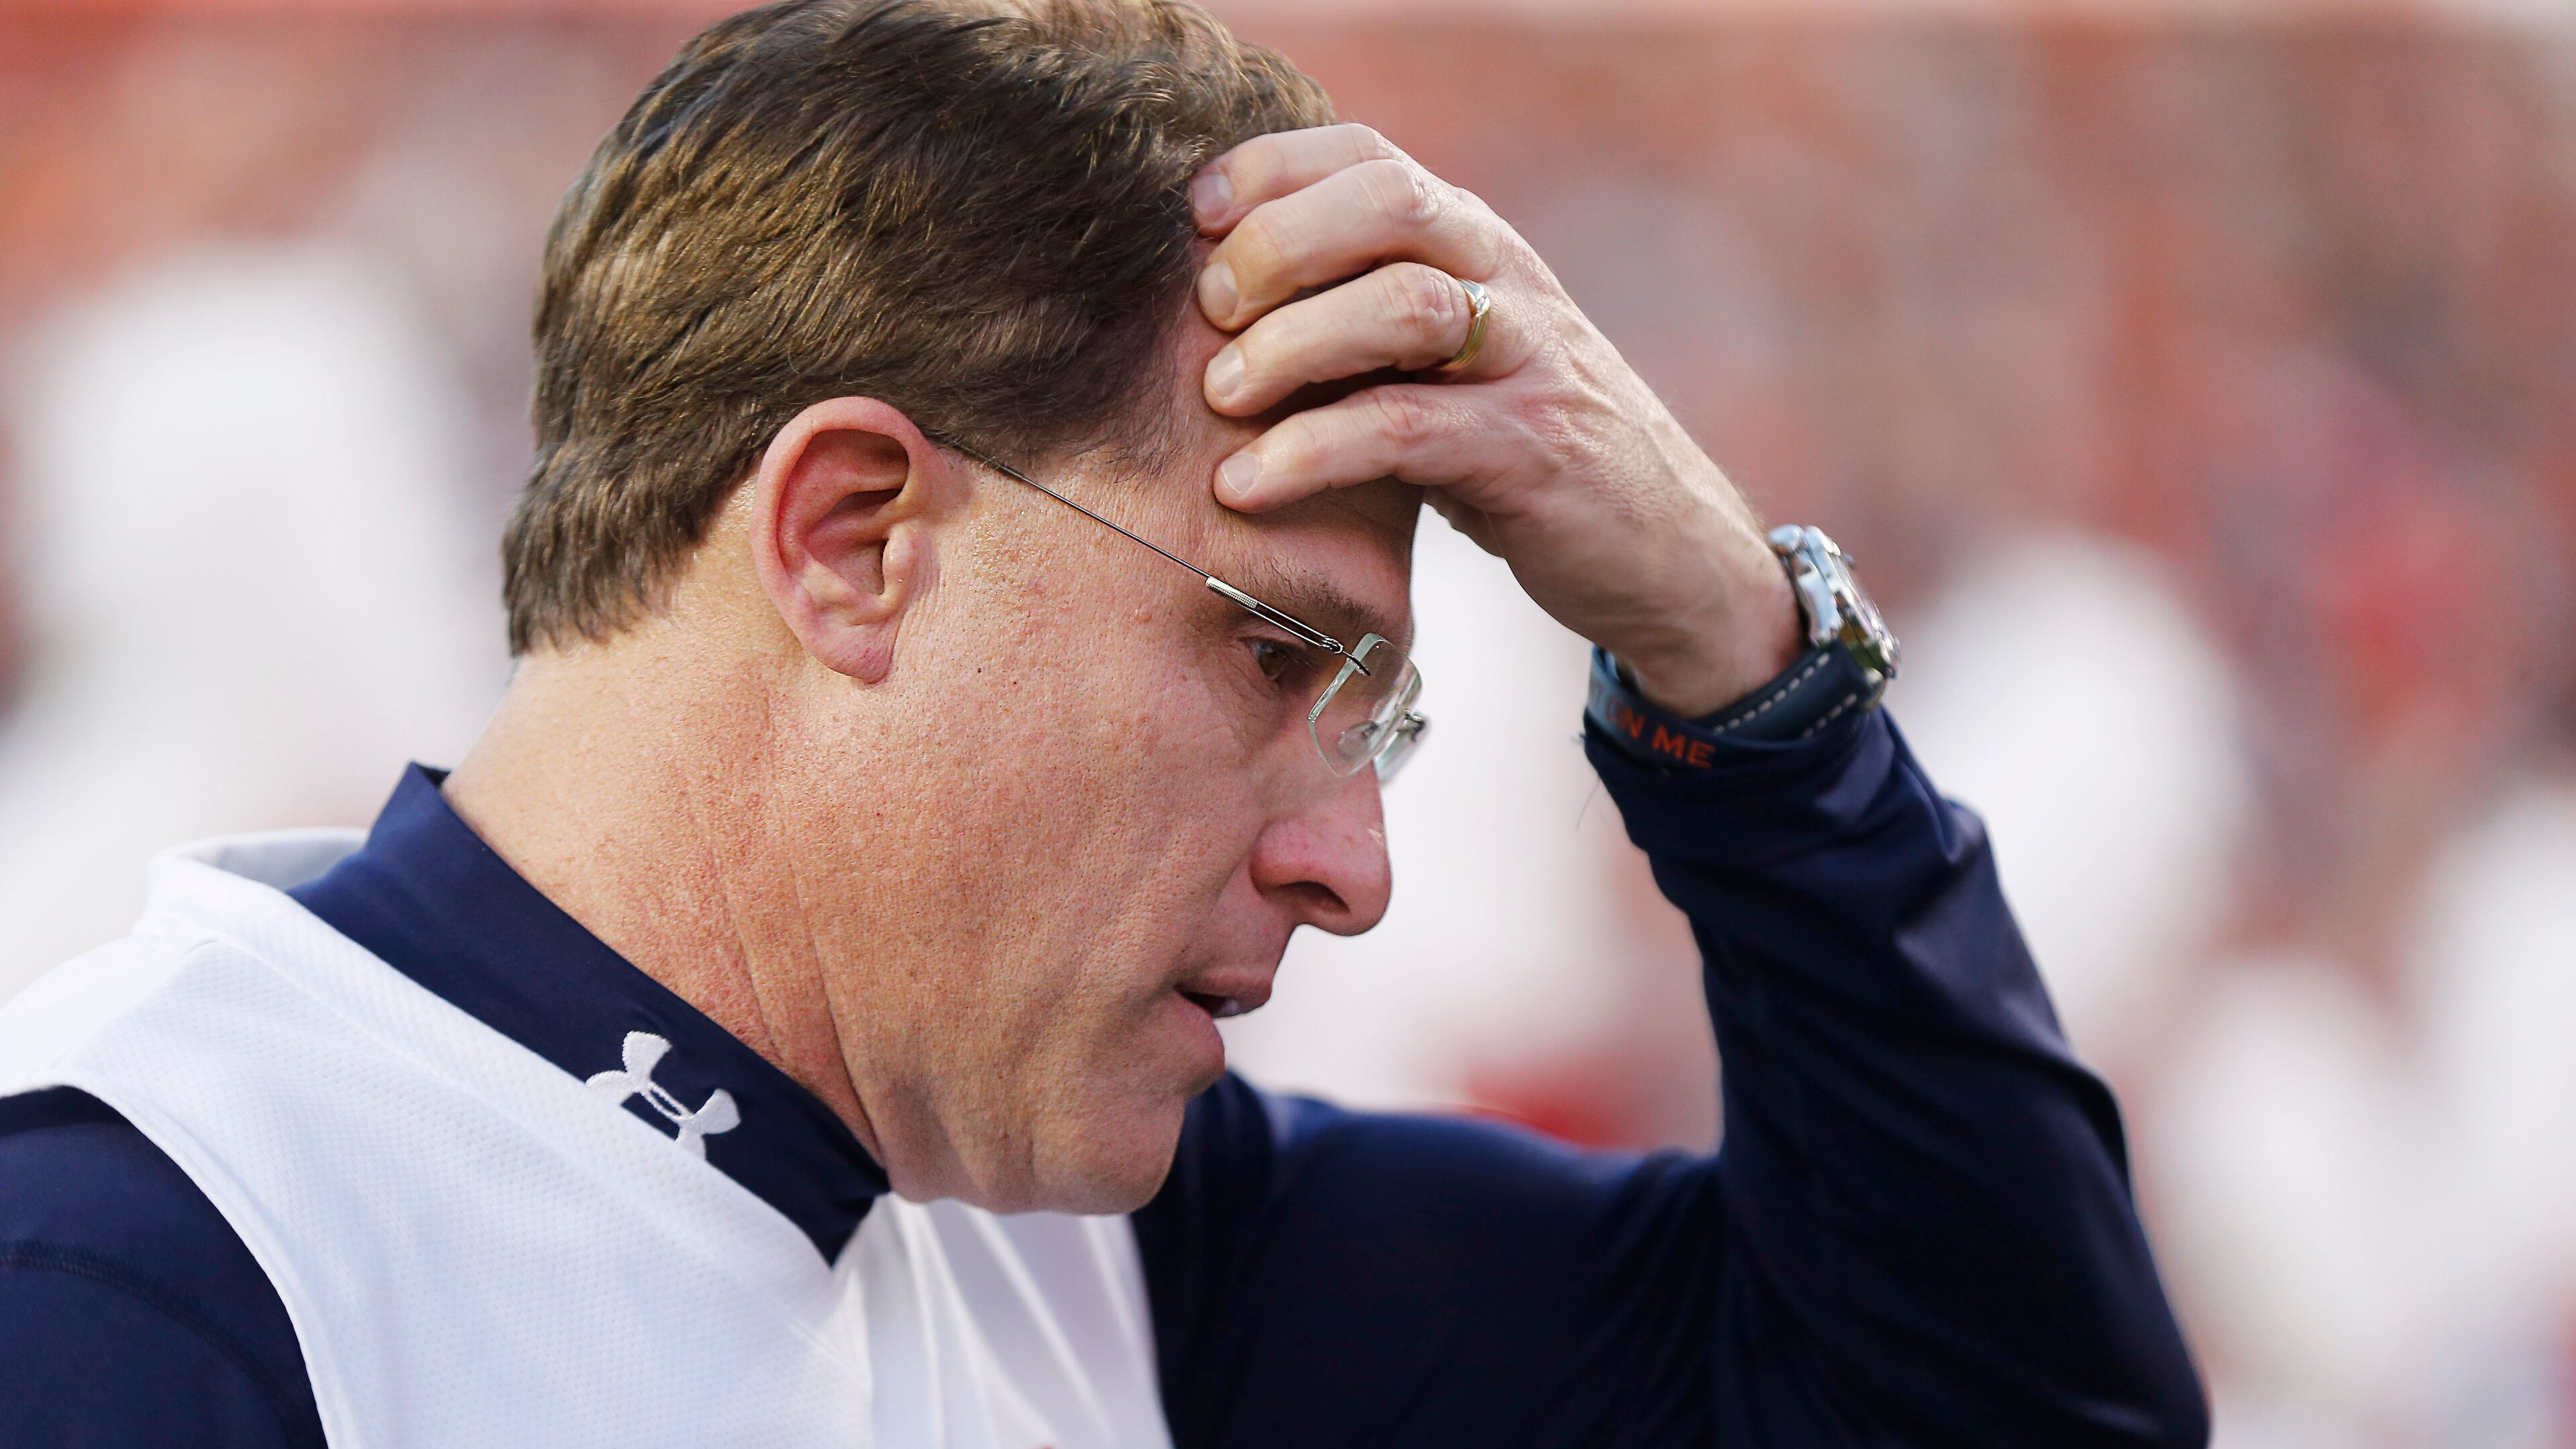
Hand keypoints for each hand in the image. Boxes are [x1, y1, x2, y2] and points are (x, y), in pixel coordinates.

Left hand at [1190, 124, 1800, 717]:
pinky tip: (1247, 486)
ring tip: (1218, 397)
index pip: (1371, 156)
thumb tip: (1215, 308)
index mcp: (1475, 244)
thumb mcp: (1444, 368)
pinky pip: (1410, 427)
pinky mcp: (1532, 449)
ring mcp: (1529, 361)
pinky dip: (1315, 450)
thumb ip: (1361, 324)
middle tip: (1206, 311)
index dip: (1274, 169)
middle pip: (1388, 203)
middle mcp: (1507, 280)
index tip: (1194, 216)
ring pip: (1404, 305)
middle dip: (1278, 244)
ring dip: (1292, 345)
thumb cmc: (1519, 454)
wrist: (1664, 550)